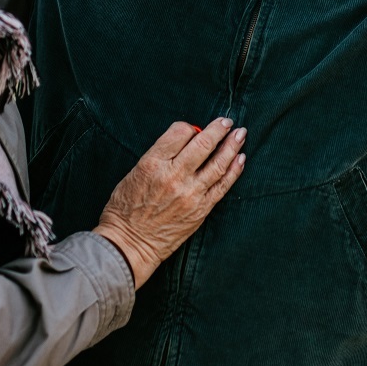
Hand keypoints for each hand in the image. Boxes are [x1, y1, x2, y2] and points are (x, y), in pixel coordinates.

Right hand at [94, 118, 246, 287]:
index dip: (189, 127)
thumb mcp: (134, 173)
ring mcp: (190, 193)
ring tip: (241, 134)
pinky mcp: (201, 209)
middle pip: (203, 144)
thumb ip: (159, 156)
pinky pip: (223, 185)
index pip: (180, 132)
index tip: (193, 129)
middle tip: (226, 121)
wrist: (130, 243)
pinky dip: (234, 170)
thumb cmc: (125, 208)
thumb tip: (183, 141)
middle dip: (218, 129)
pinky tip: (241, 158)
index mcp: (153, 163)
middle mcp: (173, 176)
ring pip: (218, 163)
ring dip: (232, 146)